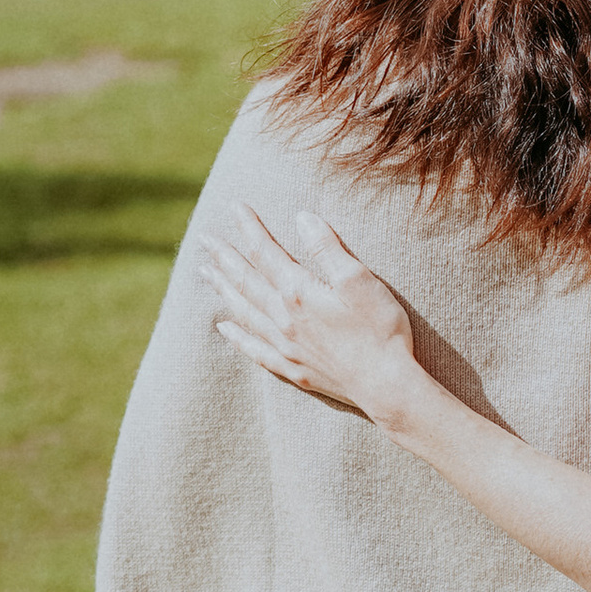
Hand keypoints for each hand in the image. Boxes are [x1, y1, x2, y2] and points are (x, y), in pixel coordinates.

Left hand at [203, 207, 420, 424]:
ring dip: (224, 289)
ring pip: (245, 312)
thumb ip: (327, 248)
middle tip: (205, 239)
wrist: (385, 385)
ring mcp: (285, 346)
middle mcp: (283, 319)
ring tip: (205, 273)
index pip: (265, 252)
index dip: (249, 228)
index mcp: (298, 292)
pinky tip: (224, 327)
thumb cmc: (379, 328)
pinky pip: (255, 350)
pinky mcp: (293, 369)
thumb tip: (301, 217)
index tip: (233, 206)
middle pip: (247, 281)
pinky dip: (237, 336)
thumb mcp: (358, 279)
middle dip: (225, 257)